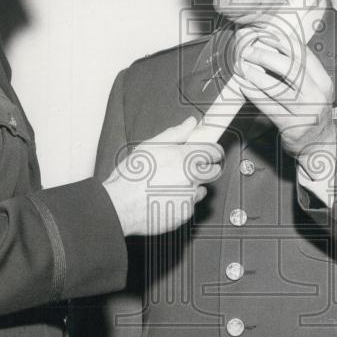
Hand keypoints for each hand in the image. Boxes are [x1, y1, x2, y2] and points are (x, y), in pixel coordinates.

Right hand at [103, 117, 223, 235]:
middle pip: (214, 172)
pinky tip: (165, 197)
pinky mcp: (185, 213)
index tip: (211, 152)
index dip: (213, 150)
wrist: (121, 204)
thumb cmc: (132, 176)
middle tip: (191, 169)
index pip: (215, 151)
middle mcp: (192, 177)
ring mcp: (190, 197)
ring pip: (201, 190)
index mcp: (185, 158)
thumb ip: (176, 133)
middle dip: (206, 169)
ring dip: (192, 187)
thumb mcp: (151, 145)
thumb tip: (190, 123)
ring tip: (171, 186)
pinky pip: (189, 206)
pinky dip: (181, 202)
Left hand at [234, 19, 336, 163]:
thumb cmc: (311, 113)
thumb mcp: (312, 90)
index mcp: (323, 82)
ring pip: (278, 88)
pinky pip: (269, 107)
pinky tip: (245, 86)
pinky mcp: (292, 127)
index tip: (265, 36)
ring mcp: (306, 112)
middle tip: (250, 52)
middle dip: (266, 56)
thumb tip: (268, 48)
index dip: (282, 42)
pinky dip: (254, 94)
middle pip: (291, 68)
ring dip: (256, 75)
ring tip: (243, 67)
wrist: (320, 145)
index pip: (304, 54)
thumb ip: (295, 71)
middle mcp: (317, 95)